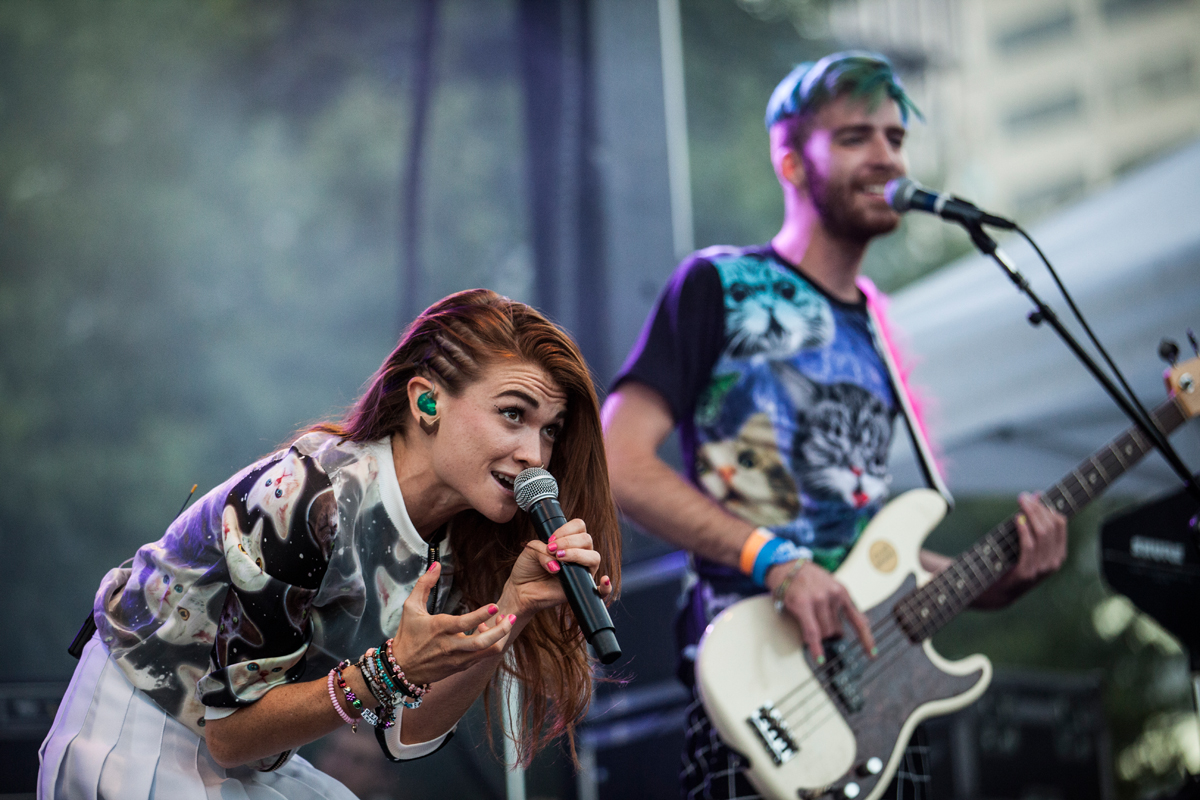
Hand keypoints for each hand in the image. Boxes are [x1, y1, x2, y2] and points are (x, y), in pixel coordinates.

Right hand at [390, 562, 513, 686]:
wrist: (402, 669)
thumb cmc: (407, 636)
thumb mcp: (410, 607)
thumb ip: (424, 584)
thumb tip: (436, 564)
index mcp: (439, 629)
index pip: (465, 623)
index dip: (482, 615)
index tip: (495, 605)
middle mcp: (450, 646)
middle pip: (483, 643)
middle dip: (502, 630)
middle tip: (511, 616)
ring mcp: (458, 659)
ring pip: (487, 652)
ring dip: (499, 637)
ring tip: (503, 622)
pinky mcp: (461, 667)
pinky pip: (482, 657)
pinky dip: (489, 644)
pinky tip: (487, 631)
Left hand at [504, 518, 611, 616]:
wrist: (521, 590)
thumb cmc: (527, 568)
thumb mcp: (531, 550)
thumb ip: (542, 549)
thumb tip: (556, 564)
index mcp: (569, 543)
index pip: (579, 527)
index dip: (566, 530)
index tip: (550, 540)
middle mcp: (579, 555)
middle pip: (587, 540)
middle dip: (568, 542)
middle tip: (552, 550)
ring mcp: (582, 572)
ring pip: (594, 557)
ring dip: (576, 555)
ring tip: (559, 559)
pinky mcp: (582, 589)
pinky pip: (601, 591)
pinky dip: (606, 586)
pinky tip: (604, 580)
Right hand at [766, 559, 874, 663]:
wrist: (787, 565)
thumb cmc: (808, 579)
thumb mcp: (832, 587)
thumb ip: (845, 605)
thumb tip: (865, 622)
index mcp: (842, 592)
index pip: (858, 621)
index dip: (866, 640)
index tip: (872, 655)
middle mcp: (833, 595)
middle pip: (836, 630)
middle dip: (828, 633)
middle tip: (818, 625)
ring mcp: (818, 600)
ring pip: (824, 632)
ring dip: (818, 634)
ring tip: (808, 621)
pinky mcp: (803, 604)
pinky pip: (812, 632)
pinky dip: (816, 647)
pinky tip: (819, 658)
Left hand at [988, 492, 1067, 603]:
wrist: (997, 592)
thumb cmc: (1010, 561)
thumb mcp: (1025, 540)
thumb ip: (1033, 520)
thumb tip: (1037, 494)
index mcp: (1058, 553)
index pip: (1060, 523)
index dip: (1047, 506)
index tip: (1034, 495)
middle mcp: (1054, 562)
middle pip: (1051, 527)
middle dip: (1037, 508)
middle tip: (1023, 497)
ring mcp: (1042, 569)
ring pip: (1042, 535)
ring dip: (1031, 514)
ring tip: (1021, 503)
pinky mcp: (1027, 573)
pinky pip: (1029, 547)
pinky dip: (1024, 531)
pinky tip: (1017, 519)